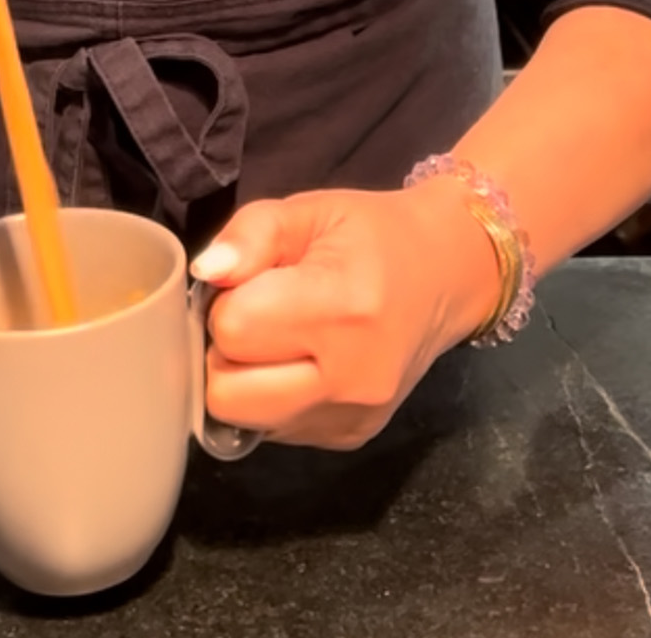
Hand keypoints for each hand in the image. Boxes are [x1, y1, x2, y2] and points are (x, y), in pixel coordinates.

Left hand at [194, 180, 501, 450]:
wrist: (444, 275)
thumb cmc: (370, 235)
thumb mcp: (310, 211)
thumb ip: (252, 234)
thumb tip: (206, 273)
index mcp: (343, 309)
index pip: (233, 330)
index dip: (227, 300)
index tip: (251, 281)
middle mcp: (352, 378)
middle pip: (227, 394)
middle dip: (225, 351)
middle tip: (254, 315)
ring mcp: (353, 417)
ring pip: (244, 420)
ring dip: (244, 379)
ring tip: (278, 337)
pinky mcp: (350, 439)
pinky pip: (274, 429)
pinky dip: (270, 397)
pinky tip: (299, 361)